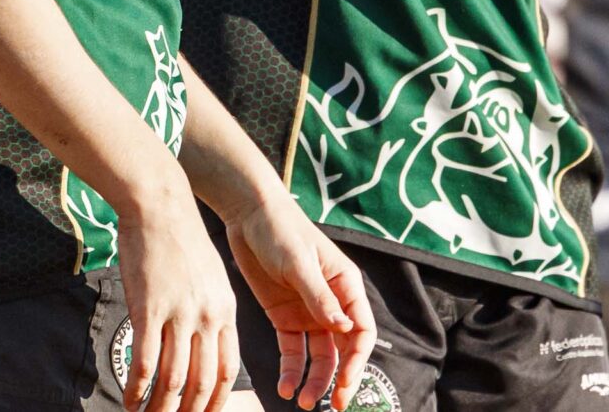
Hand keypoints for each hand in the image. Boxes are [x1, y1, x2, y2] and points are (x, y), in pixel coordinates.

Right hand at [116, 179, 243, 411]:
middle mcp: (207, 316)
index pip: (226, 371)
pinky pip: (146, 361)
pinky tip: (130, 402)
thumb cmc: (180, 241)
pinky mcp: (150, 307)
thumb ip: (211, 314)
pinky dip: (138, 389)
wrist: (160, 206)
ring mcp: (180, 313)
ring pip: (174, 379)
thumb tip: (203, 350)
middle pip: (202, 382)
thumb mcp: (211, 279)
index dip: (213, 402)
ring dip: (161, 410)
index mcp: (225, 311)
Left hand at [220, 192, 374, 409]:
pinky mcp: (284, 318)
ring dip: (314, 380)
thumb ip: (319, 297)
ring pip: (319, 357)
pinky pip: (292, 351)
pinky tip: (284, 387)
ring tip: (302, 402)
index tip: (346, 382)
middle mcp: (332, 304)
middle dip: (340, 379)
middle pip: (343, 351)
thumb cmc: (280, 229)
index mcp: (346, 286)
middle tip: (333, 405)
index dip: (358, 360)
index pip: (362, 331)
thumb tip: (344, 328)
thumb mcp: (299, 262)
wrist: (247, 215)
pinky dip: (291, 370)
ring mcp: (308, 313)